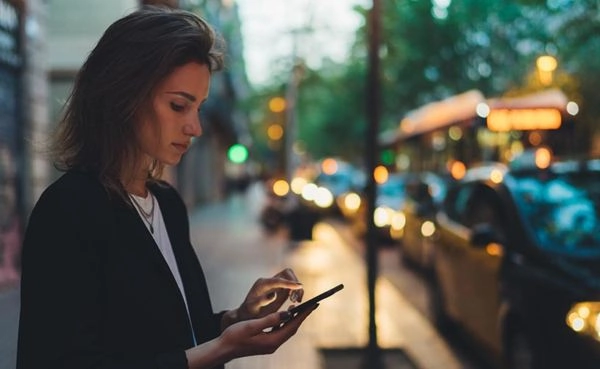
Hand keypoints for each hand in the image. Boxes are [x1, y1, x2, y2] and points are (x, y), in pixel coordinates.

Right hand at [186, 304, 317, 367]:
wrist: (223, 348)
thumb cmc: (235, 336)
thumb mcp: (252, 325)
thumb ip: (270, 319)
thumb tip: (287, 313)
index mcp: (272, 341)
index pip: (293, 325)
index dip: (304, 314)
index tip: (314, 304)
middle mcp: (273, 344)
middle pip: (292, 328)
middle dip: (302, 316)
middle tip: (312, 304)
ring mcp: (269, 344)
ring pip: (286, 330)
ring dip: (293, 319)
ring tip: (300, 307)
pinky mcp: (265, 343)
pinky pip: (279, 331)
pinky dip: (284, 322)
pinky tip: (284, 316)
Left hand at [235, 268, 303, 323]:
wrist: (246, 314)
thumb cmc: (249, 312)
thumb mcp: (253, 308)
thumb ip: (262, 301)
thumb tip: (274, 294)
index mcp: (262, 284)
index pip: (278, 280)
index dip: (289, 283)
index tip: (300, 286)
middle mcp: (268, 281)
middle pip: (286, 273)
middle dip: (294, 284)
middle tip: (295, 299)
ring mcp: (274, 283)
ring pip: (290, 278)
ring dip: (296, 287)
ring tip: (295, 301)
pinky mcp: (278, 288)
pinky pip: (290, 284)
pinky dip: (295, 290)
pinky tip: (294, 300)